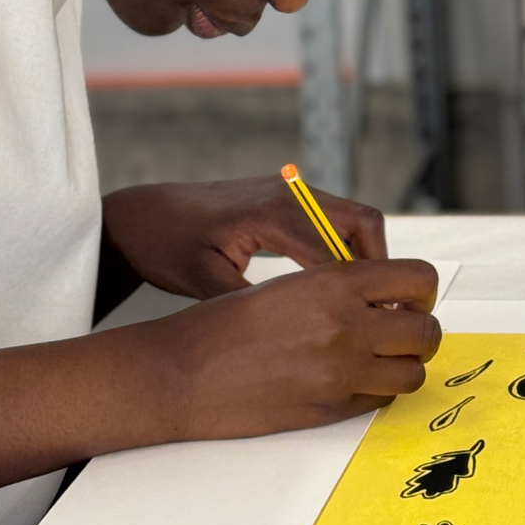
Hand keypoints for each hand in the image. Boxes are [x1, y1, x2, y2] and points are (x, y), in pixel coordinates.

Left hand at [100, 176, 386, 299]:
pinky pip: (332, 218)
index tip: (375, 326)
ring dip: (365, 256)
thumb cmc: (166, 246)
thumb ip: (252, 304)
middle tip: (382, 311)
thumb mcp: (204, 283)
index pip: (335, 254)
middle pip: (362, 222)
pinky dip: (345, 247)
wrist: (141, 215)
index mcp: (269, 214)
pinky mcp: (284, 195)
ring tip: (364, 301)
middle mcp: (287, 194)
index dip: (361, 292)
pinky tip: (336, 284)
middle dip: (379, 266)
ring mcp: (288, 190)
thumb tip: (298, 334)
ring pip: (352, 217)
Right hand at [119, 258, 440, 439]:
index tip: (408, 298)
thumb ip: (341, 287)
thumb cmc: (225, 323)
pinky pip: (381, 400)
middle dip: (419, 330)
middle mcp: (346, 326)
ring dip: (402, 364)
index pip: (418, 278)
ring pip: (413, 373)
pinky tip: (348, 378)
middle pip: (427, 331)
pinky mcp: (330, 409)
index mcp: (334, 282)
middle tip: (397, 330)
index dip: (421, 290)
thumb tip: (386, 298)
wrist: (182, 372)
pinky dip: (375, 390)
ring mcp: (341, 373)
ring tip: (376, 357)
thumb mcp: (289, 285)